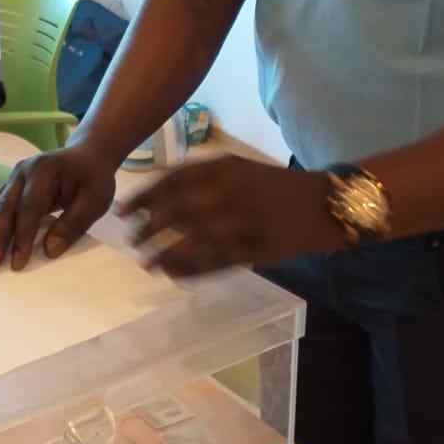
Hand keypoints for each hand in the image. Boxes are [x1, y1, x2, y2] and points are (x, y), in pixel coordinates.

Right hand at [0, 143, 118, 272]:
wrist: (86, 155)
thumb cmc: (93, 178)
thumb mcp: (95, 200)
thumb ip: (73, 224)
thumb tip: (49, 251)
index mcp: (44, 170)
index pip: (29, 207)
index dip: (22, 237)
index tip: (18, 264)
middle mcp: (21, 172)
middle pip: (3, 208)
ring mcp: (12, 178)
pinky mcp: (9, 186)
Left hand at [120, 154, 343, 277]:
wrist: (322, 205)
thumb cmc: (274, 185)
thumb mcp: (238, 167)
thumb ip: (201, 175)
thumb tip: (158, 191)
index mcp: (224, 168)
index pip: (171, 181)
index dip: (143, 197)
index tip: (122, 210)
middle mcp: (229, 192)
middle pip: (176, 212)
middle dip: (148, 228)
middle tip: (131, 240)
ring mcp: (241, 223)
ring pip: (191, 241)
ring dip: (164, 254)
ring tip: (146, 263)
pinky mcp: (252, 251)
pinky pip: (214, 264)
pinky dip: (190, 271)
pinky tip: (173, 275)